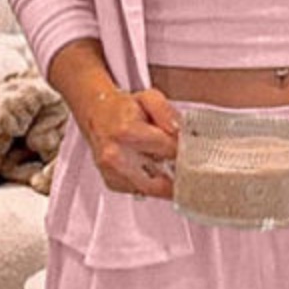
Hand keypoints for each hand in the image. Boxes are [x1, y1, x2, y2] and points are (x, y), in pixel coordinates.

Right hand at [81, 85, 179, 199]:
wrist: (97, 116)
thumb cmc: (123, 109)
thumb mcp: (149, 98)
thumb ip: (166, 112)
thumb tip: (178, 131)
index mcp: (126, 132)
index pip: (168, 150)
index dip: (184, 150)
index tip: (191, 150)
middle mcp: (115, 156)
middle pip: (160, 182)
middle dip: (176, 175)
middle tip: (185, 167)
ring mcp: (112, 172)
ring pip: (152, 190)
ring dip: (164, 181)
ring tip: (164, 163)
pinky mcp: (112, 183)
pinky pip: (141, 191)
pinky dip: (151, 183)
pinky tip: (149, 168)